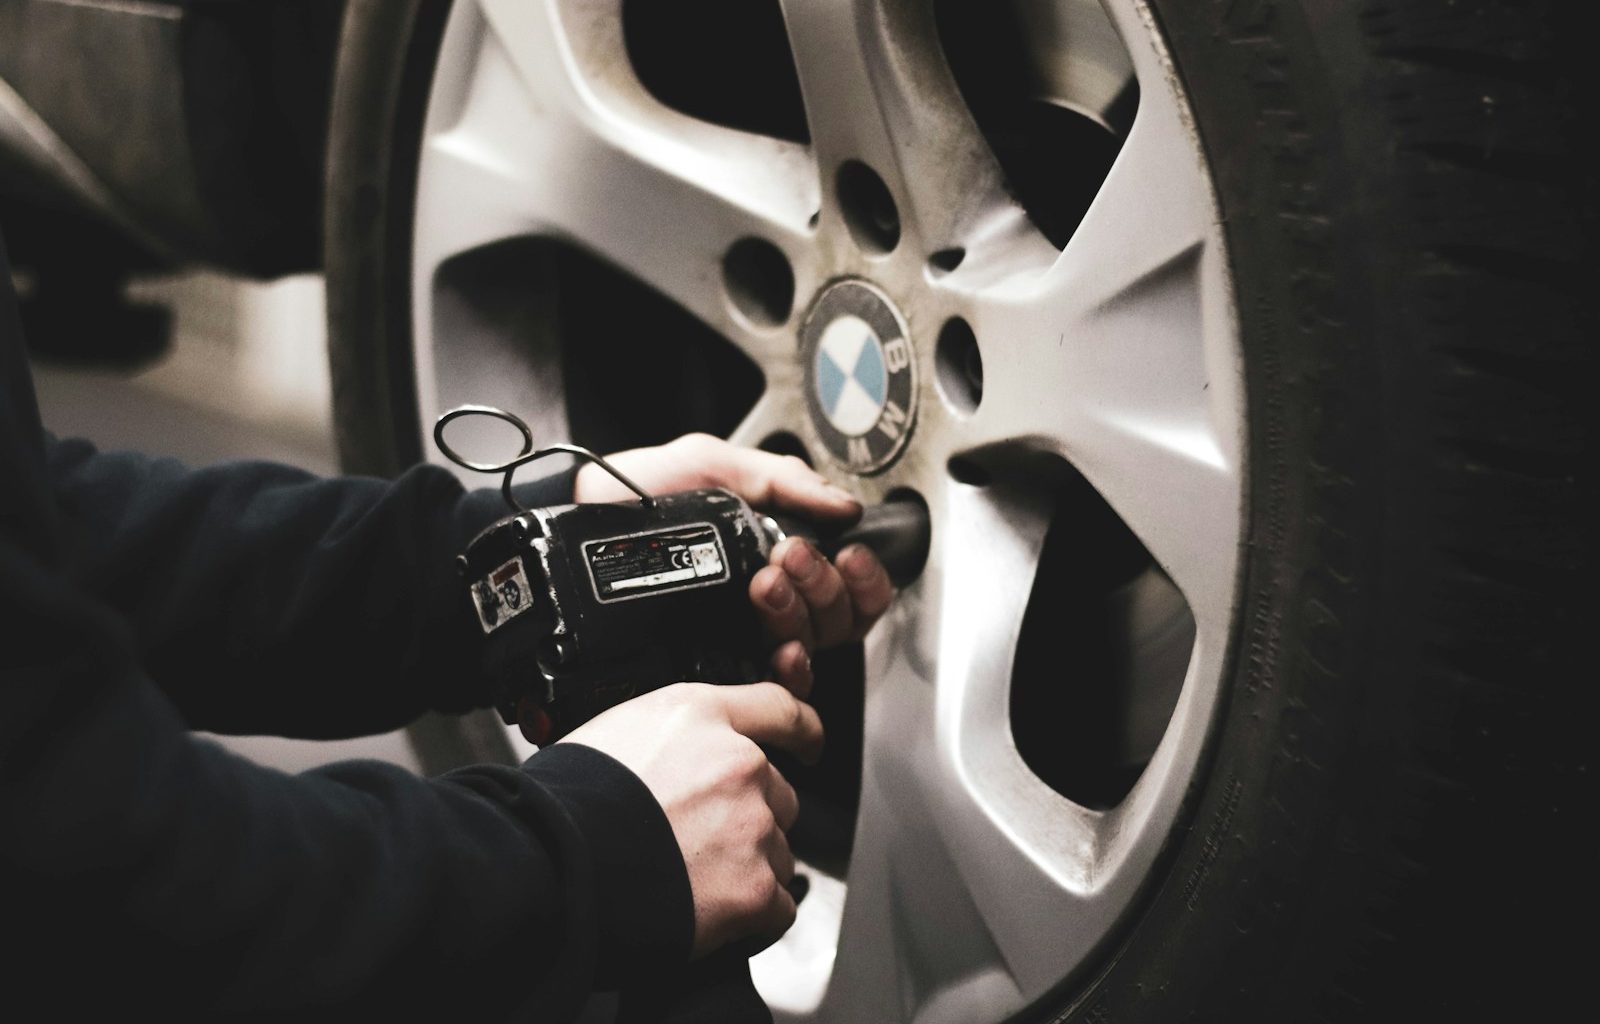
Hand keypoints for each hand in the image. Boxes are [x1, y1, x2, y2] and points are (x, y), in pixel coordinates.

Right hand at [559, 681, 821, 956]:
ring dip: (750, 867)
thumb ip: (668, 737)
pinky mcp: (754, 888)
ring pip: (779, 850)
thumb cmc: (564, 803)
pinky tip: (715, 915)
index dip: (802, 730)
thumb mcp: (614, 731)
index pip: (780, 708)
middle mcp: (738, 763)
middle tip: (700, 841)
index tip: (809, 743)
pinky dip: (754, 916)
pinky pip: (778, 906)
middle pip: (778, 792)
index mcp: (700, 716)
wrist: (552, 867)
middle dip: (750, 817)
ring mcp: (751, 826)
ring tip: (693, 880)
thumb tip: (675, 757)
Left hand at [575, 434, 895, 695]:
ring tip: (766, 582)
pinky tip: (780, 648)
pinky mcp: (715, 662)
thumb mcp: (715, 465)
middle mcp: (769, 601)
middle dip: (823, 584)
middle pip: (838, 618)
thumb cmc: (640, 489)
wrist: (580, 516)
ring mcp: (744, 635)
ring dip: (801, 614)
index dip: (863, 576)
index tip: (847, 553)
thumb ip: (783, 479)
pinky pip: (775, 684)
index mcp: (777, 554)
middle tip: (788, 554)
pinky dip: (790, 666)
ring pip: (812, 647)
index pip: (848, 584)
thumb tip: (846, 505)